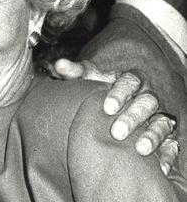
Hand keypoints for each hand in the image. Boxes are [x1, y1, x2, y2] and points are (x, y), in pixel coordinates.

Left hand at [52, 59, 175, 159]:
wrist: (132, 97)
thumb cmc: (107, 88)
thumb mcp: (94, 77)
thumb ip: (77, 71)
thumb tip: (58, 65)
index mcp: (131, 80)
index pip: (130, 81)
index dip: (120, 93)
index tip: (107, 107)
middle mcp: (149, 96)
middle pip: (147, 102)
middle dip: (133, 116)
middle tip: (116, 132)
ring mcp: (161, 115)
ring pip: (162, 123)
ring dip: (153, 136)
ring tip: (140, 150)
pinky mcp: (170, 135)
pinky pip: (173, 144)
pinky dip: (168, 155)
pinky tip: (160, 167)